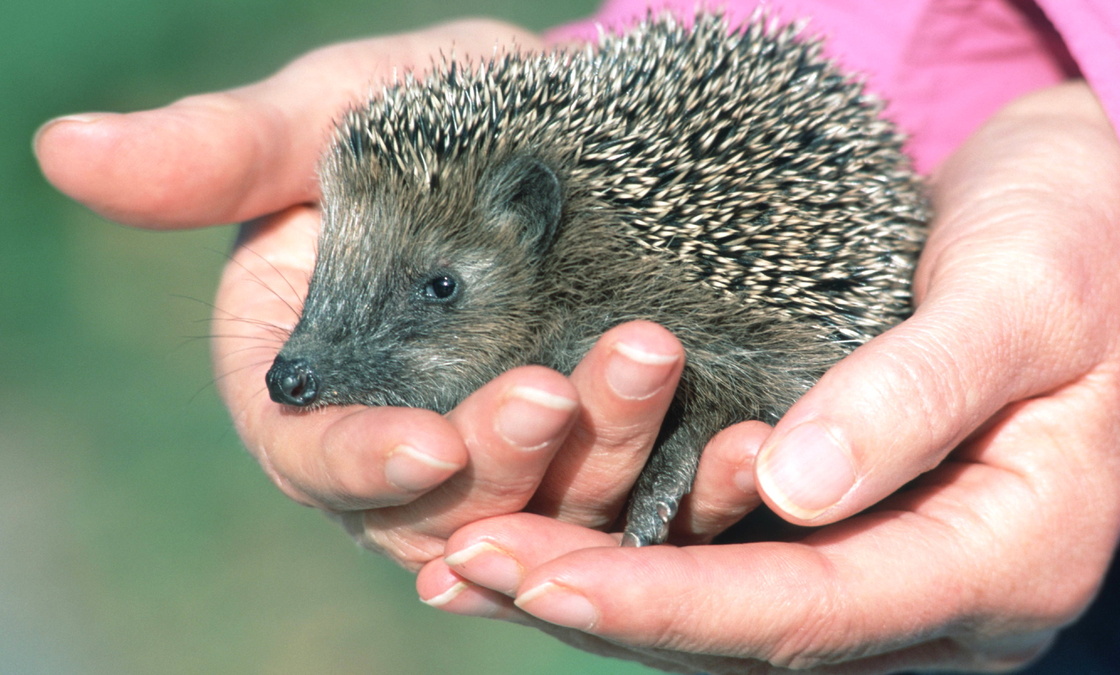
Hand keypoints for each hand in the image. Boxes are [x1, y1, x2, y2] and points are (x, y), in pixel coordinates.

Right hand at [34, 20, 762, 571]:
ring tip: (650, 367)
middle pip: (450, 505)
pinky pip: (660, 498)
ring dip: (606, 464)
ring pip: (558, 512)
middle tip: (559, 387)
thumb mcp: (327, 119)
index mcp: (325, 392)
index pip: (320, 463)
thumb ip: (222, 154)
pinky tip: (748, 449)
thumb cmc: (427, 123)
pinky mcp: (622, 459)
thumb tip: (65, 151)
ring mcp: (528, 466)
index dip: (361, 468)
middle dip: (503, 461)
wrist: (561, 136)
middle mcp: (421, 449)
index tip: (418, 443)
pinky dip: (700, 486)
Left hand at [418, 81, 1119, 672]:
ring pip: (733, 613)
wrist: (1101, 231)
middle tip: (465, 563)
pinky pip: (737, 563)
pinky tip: (544, 534)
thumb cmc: (1076, 251)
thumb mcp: (1019, 301)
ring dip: (603, 590)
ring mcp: (895, 571)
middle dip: (606, 603)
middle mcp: (942, 598)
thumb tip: (791, 488)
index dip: (672, 600)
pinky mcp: (854, 529)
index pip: (812, 608)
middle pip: (755, 631)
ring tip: (468, 561)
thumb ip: (913, 394)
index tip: (543, 575)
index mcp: (1004, 560)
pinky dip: (638, 556)